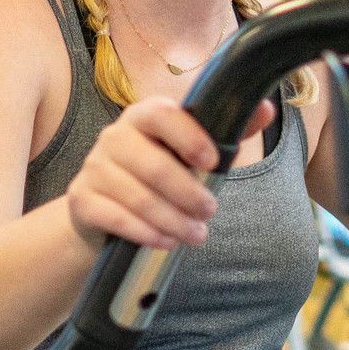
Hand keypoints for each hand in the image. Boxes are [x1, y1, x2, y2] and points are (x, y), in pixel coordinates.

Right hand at [66, 95, 273, 251]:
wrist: (102, 209)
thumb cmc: (157, 175)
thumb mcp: (192, 152)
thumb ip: (228, 132)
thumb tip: (267, 108)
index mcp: (143, 116)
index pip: (162, 114)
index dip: (189, 137)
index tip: (212, 162)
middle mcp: (114, 137)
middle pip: (154, 165)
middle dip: (188, 194)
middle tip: (210, 211)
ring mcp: (94, 168)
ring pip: (138, 197)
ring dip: (172, 220)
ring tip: (196, 235)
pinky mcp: (81, 200)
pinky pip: (116, 217)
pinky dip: (146, 232)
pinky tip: (165, 241)